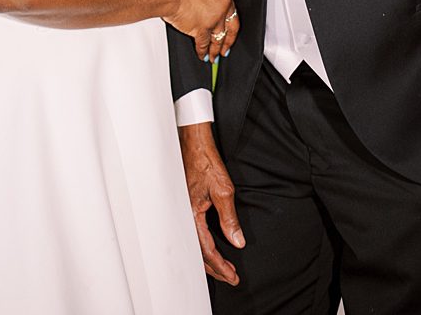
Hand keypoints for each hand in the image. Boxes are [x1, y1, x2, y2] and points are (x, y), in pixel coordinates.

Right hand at [163, 0, 238, 63]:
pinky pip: (203, 44)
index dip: (230, 25)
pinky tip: (203, 56)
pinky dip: (202, 52)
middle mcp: (222, 8)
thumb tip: (208, 5)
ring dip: (215, 50)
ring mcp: (213, 20)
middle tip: (226, 50)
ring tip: (213, 57)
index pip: (232, 13)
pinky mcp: (202, 30)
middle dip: (228, 42)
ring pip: (217, 39)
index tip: (230, 32)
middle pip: (230, 29)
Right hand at [179, 122, 243, 285]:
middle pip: (198, 253)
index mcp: (191, 216)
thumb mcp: (223, 190)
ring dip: (210, 260)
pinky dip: (203, 246)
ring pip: (195, 246)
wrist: (193, 143)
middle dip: (215, 268)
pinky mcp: (186, 207)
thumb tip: (237, 241)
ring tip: (224, 268)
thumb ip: (229, 218)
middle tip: (231, 277)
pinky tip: (211, 249)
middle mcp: (184, 217)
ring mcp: (183, 213)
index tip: (233, 275)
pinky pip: (193, 234)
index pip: (207, 250)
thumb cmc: (205, 162)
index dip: (221, 265)